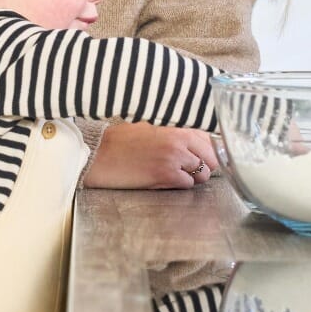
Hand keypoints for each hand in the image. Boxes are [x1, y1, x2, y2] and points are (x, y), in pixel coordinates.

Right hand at [82, 122, 216, 189]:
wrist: (98, 153)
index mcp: (176, 127)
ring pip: (202, 174)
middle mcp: (179, 140)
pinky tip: (165, 180)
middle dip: (203, 166)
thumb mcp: (151, 127)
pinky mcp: (165, 175)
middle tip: (189, 169)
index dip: (207, 151)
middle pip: (212, 159)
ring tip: (175, 175)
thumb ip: (175, 133)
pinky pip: (187, 184)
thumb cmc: (120, 140)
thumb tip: (194, 143)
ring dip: (192, 178)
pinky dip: (180, 185)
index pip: (209, 140)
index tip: (200, 157)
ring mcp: (174, 158)